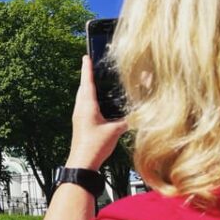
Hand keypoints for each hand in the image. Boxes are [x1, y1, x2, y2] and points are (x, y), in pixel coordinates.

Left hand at [66, 55, 127, 170]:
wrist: (82, 163)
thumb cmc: (95, 146)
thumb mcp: (115, 131)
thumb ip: (128, 119)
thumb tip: (140, 111)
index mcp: (87, 106)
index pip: (87, 82)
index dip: (87, 69)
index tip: (86, 56)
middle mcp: (80, 108)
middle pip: (83, 87)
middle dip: (88, 75)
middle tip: (91, 64)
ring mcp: (79, 116)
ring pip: (82, 96)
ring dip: (87, 86)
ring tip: (94, 78)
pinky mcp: (80, 122)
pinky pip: (84, 104)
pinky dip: (89, 97)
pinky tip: (95, 100)